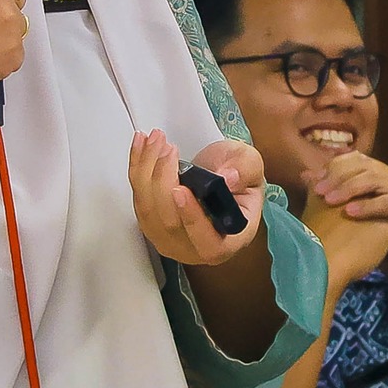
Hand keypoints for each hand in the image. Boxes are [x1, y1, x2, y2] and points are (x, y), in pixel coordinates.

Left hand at [128, 130, 263, 266]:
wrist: (217, 177)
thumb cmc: (237, 176)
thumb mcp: (250, 165)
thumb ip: (244, 170)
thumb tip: (227, 178)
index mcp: (228, 241)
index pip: (209, 243)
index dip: (192, 219)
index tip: (180, 189)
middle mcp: (195, 248)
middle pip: (170, 223)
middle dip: (164, 179)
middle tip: (170, 149)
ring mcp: (169, 239)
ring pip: (148, 209)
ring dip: (146, 169)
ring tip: (156, 139)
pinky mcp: (150, 223)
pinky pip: (137, 198)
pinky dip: (136, 167)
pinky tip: (141, 144)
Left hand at [310, 152, 387, 300]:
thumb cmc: (383, 244)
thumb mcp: (355, 218)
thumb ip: (334, 196)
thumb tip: (306, 177)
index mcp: (384, 177)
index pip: (357, 159)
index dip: (334, 166)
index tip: (312, 181)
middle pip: (365, 165)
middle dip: (338, 175)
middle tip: (317, 189)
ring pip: (376, 179)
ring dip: (349, 187)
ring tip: (328, 199)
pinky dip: (367, 205)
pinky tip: (349, 212)